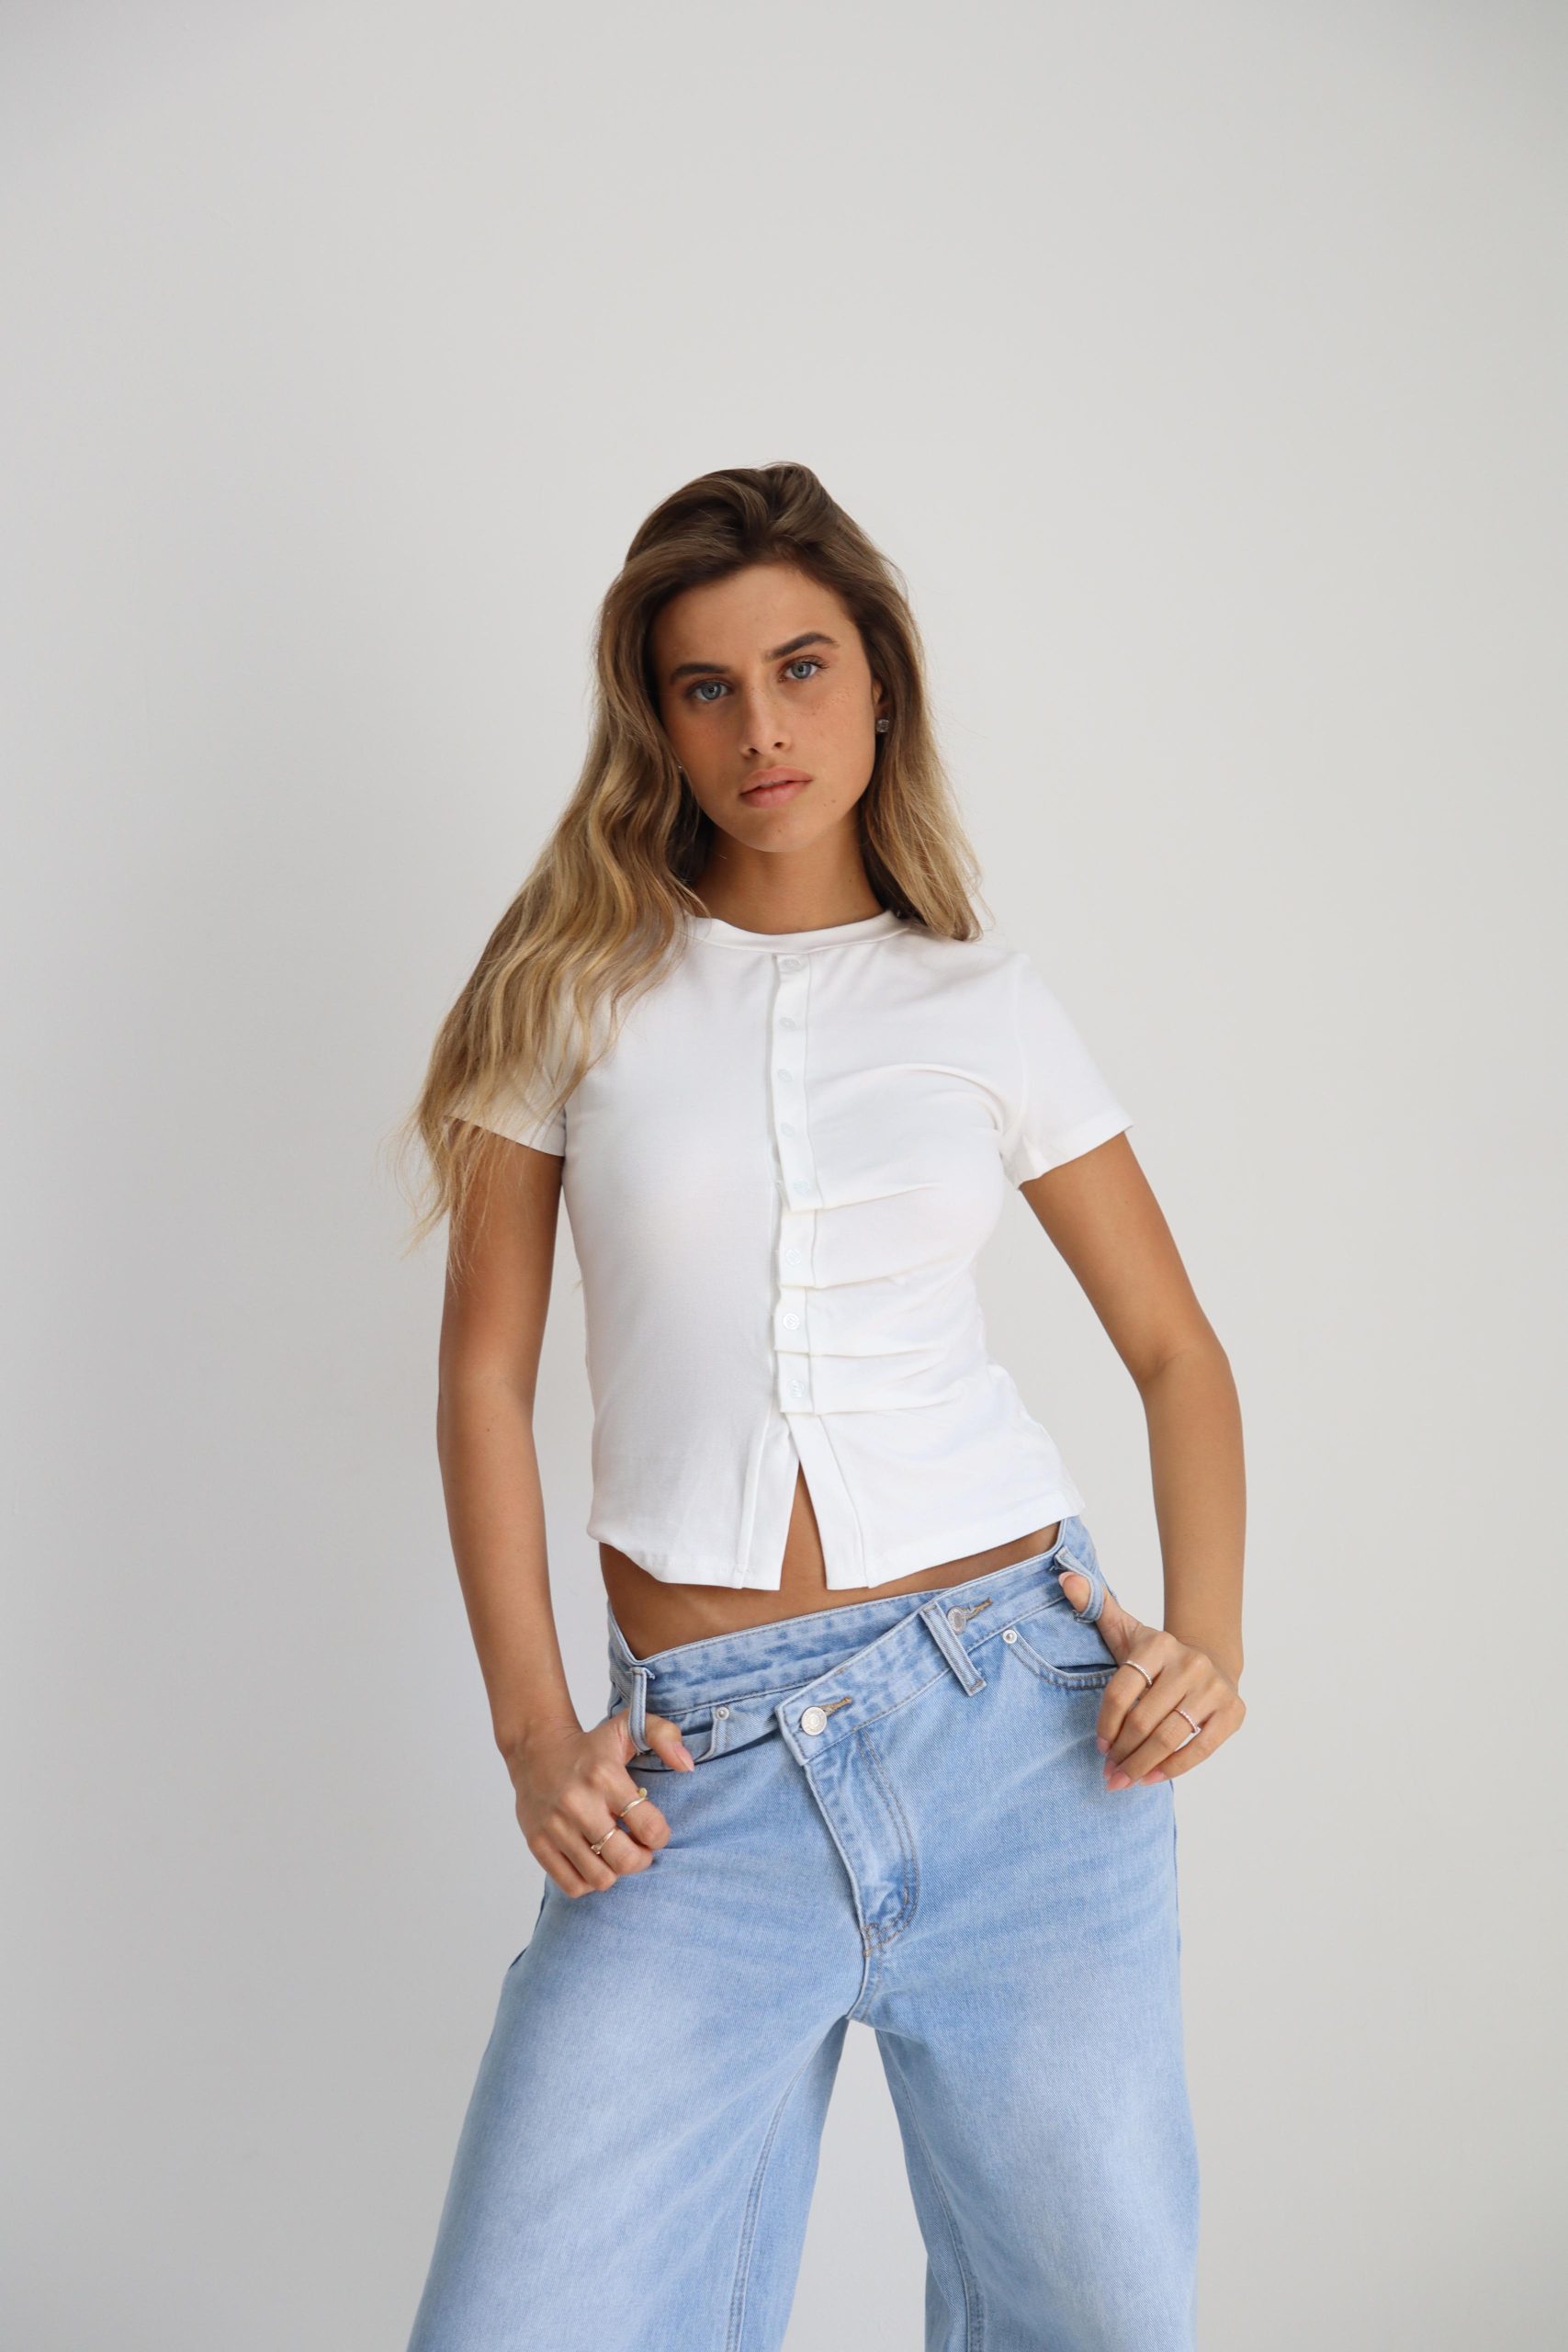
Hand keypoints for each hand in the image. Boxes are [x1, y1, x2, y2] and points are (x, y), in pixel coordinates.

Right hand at [509, 1708, 694, 1895]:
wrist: (535, 1747)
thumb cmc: (590, 1744)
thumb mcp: (629, 1726)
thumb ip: (665, 1735)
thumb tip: (687, 1766)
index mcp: (605, 1776)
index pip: (649, 1827)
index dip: (660, 1836)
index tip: (654, 1829)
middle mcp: (578, 1803)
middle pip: (625, 1859)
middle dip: (641, 1860)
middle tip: (639, 1848)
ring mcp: (555, 1826)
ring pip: (600, 1878)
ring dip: (614, 1871)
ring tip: (613, 1853)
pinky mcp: (537, 1843)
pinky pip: (572, 1885)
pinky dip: (588, 1881)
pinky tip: (591, 1860)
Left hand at [1057, 1567, 1244, 1790]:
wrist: (1211, 1660)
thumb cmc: (1157, 1655)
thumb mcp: (1126, 1629)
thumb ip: (1095, 1604)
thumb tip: (1064, 1577)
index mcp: (1158, 1644)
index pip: (1121, 1691)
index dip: (1106, 1724)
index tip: (1098, 1745)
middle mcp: (1189, 1663)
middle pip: (1143, 1719)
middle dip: (1122, 1752)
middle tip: (1108, 1773)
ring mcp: (1213, 1688)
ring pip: (1169, 1737)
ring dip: (1142, 1765)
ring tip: (1123, 1780)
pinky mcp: (1233, 1712)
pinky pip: (1201, 1749)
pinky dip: (1173, 1768)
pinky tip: (1152, 1778)